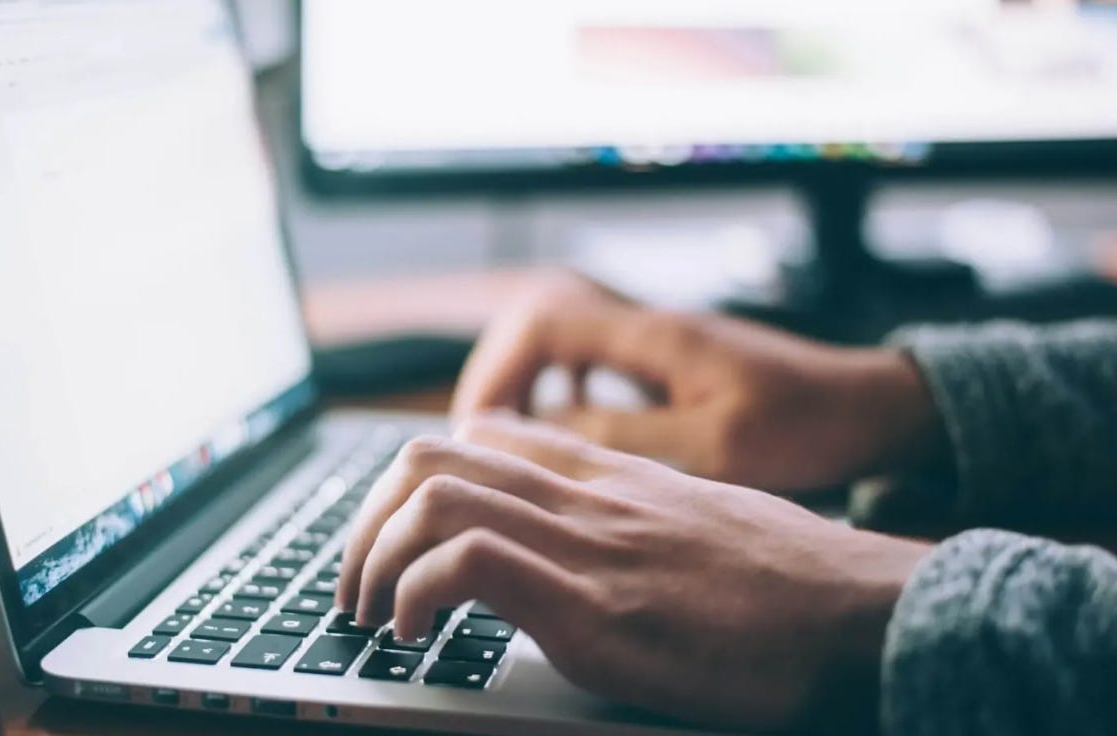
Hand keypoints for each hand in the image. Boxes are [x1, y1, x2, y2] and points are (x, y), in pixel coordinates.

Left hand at [338, 413, 930, 731]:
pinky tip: (416, 635)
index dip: (415, 481)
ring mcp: (588, 546)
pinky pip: (469, 563)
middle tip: (356, 583)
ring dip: (373, 557)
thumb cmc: (794, 583)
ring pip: (433, 496)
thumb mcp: (702, 523)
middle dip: (367, 520)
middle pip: (432, 456)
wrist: (867, 614)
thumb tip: (592, 544)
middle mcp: (587, 496)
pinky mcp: (595, 609)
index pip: (483, 436)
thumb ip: (635, 518)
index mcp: (610, 477)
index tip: (398, 537)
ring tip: (371, 613)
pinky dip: (416, 594)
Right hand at [452, 270, 943, 492]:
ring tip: (509, 437)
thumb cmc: (807, 425)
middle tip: (480, 437)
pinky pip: (593, 360)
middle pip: (539, 321)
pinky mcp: (671, 362)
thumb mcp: (714, 446)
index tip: (479, 428)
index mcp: (655, 336)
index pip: (543, 321)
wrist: (871, 407)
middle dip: (498, 375)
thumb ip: (626, 435)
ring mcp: (659, 341)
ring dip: (527, 381)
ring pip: (562, 339)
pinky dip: (564, 389)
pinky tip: (567, 429)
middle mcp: (649, 326)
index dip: (497, 369)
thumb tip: (543, 433)